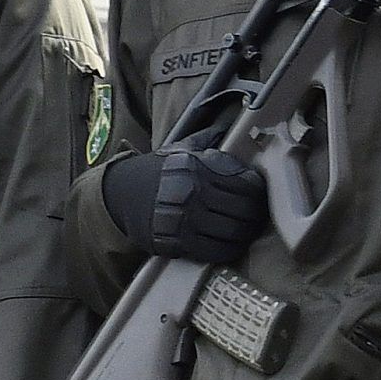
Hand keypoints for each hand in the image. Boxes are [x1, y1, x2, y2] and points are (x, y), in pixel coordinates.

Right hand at [99, 148, 266, 263]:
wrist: (120, 195)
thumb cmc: (155, 173)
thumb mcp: (179, 151)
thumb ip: (206, 142)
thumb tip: (228, 130)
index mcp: (200, 171)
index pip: (247, 185)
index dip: (260, 192)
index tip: (260, 195)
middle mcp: (195, 195)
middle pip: (245, 211)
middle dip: (256, 215)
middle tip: (257, 215)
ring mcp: (187, 220)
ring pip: (234, 232)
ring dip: (245, 233)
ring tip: (246, 230)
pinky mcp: (179, 243)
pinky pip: (217, 250)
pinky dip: (229, 249)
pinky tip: (231, 243)